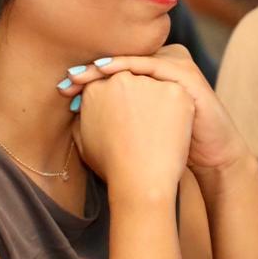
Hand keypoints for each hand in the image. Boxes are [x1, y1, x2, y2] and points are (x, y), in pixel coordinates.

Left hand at [60, 45, 249, 173]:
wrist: (210, 156)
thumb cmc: (171, 144)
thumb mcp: (137, 127)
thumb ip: (110, 117)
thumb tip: (73, 113)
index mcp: (153, 71)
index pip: (115, 67)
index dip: (87, 76)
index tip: (62, 89)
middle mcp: (165, 62)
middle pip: (122, 58)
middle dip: (90, 70)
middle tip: (66, 81)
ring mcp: (177, 66)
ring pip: (135, 58)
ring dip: (103, 66)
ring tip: (78, 77)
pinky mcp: (187, 75)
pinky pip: (153, 65)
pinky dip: (127, 67)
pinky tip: (105, 73)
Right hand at [72, 71, 192, 201]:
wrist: (141, 180)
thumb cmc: (112, 166)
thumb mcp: (83, 141)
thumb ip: (82, 116)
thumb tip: (81, 106)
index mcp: (95, 88)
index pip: (106, 82)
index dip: (116, 99)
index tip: (123, 116)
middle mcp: (120, 78)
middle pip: (130, 79)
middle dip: (135, 97)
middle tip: (141, 122)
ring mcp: (148, 82)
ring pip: (154, 84)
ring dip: (156, 101)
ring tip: (157, 128)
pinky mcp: (174, 90)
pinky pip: (176, 94)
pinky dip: (177, 109)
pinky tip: (172, 128)